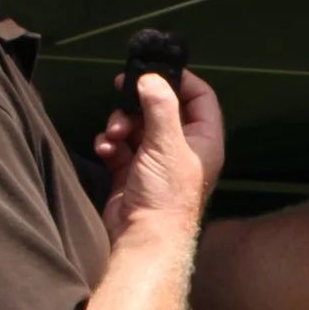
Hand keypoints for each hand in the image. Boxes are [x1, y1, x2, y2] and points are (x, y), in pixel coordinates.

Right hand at [94, 67, 217, 238]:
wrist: (142, 240)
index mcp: (203, 140)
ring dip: (120, 124)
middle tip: (120, 88)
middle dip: (138, 102)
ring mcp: (155, 161)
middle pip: (161, 108)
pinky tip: (105, 150)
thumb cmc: (166, 195)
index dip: (181, 80)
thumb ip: (160, 106)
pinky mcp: (130, 173)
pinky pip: (119, 146)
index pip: (201, 97)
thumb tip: (150, 78)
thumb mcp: (167, 144)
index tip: (156, 70)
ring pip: (136, 126)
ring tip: (113, 133)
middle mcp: (182, 149)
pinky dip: (110, 144)